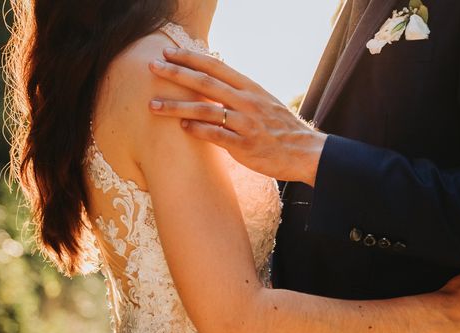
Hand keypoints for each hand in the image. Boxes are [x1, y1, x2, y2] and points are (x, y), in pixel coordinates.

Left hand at [148, 48, 326, 185]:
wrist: (306, 152)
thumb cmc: (283, 128)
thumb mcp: (265, 102)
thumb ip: (241, 93)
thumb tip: (216, 84)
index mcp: (251, 88)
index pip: (216, 67)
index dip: (191, 58)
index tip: (169, 53)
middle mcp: (247, 102)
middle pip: (205, 83)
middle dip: (176, 74)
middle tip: (153, 67)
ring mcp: (246, 124)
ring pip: (205, 110)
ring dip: (176, 107)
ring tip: (153, 105)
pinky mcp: (245, 147)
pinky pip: (215, 136)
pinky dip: (197, 130)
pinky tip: (182, 127)